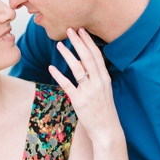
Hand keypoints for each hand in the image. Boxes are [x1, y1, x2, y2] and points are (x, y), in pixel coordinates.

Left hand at [49, 28, 122, 145]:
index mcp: (105, 78)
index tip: (82, 31)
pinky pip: (68, 85)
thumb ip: (98, 78)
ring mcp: (89, 91)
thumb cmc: (105, 111)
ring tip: (59, 44)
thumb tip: (88, 67)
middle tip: (70, 30)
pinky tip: (51, 67)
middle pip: (87, 57)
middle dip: (78, 42)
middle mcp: (98, 82)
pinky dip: (59, 75)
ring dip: (67, 54)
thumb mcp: (105, 91)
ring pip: (77, 68)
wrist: (108, 130)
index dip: (88, 42)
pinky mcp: (80, 101)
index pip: (96, 55)